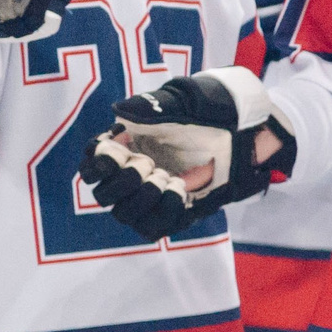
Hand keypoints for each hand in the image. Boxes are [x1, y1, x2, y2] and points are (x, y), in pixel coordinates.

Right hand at [78, 67, 293, 240]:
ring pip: (126, 215)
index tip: (114, 154)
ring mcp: (150, 198)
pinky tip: (182, 190)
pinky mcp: (170, 214)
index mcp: (124, 148)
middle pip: (104, 195)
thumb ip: (147, 107)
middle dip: (123, 183)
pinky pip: (155, 227)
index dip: (96, 166)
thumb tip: (120, 112)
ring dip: (144, 200)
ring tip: (167, 180)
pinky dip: (165, 211)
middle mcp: (131, 176)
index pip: (91, 167)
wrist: (239, 133)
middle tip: (147, 166)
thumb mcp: (177, 104)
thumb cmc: (205, 114)